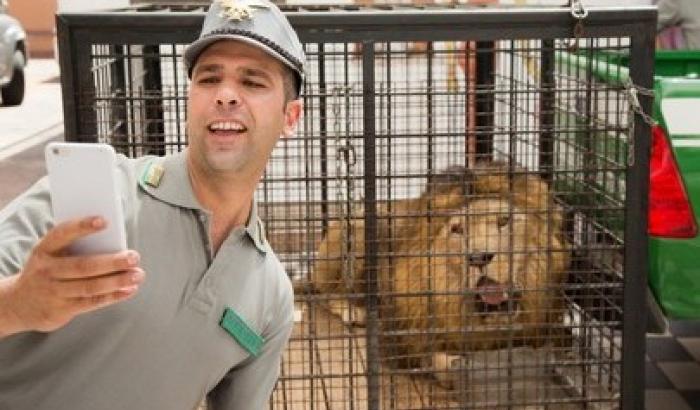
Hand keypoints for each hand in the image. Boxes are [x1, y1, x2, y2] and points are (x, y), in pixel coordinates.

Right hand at [0, 216, 144, 335]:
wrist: (19, 304)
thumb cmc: (48, 271)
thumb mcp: (52, 255)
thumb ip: (76, 248)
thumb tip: (115, 244)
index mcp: (44, 250)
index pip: (62, 234)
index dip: (82, 226)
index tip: (104, 220)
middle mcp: (47, 270)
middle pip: (83, 265)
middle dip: (112, 261)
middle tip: (134, 256)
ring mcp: (53, 292)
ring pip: (90, 287)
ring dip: (118, 281)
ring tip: (138, 274)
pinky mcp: (61, 309)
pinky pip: (92, 302)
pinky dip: (114, 296)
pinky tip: (130, 289)